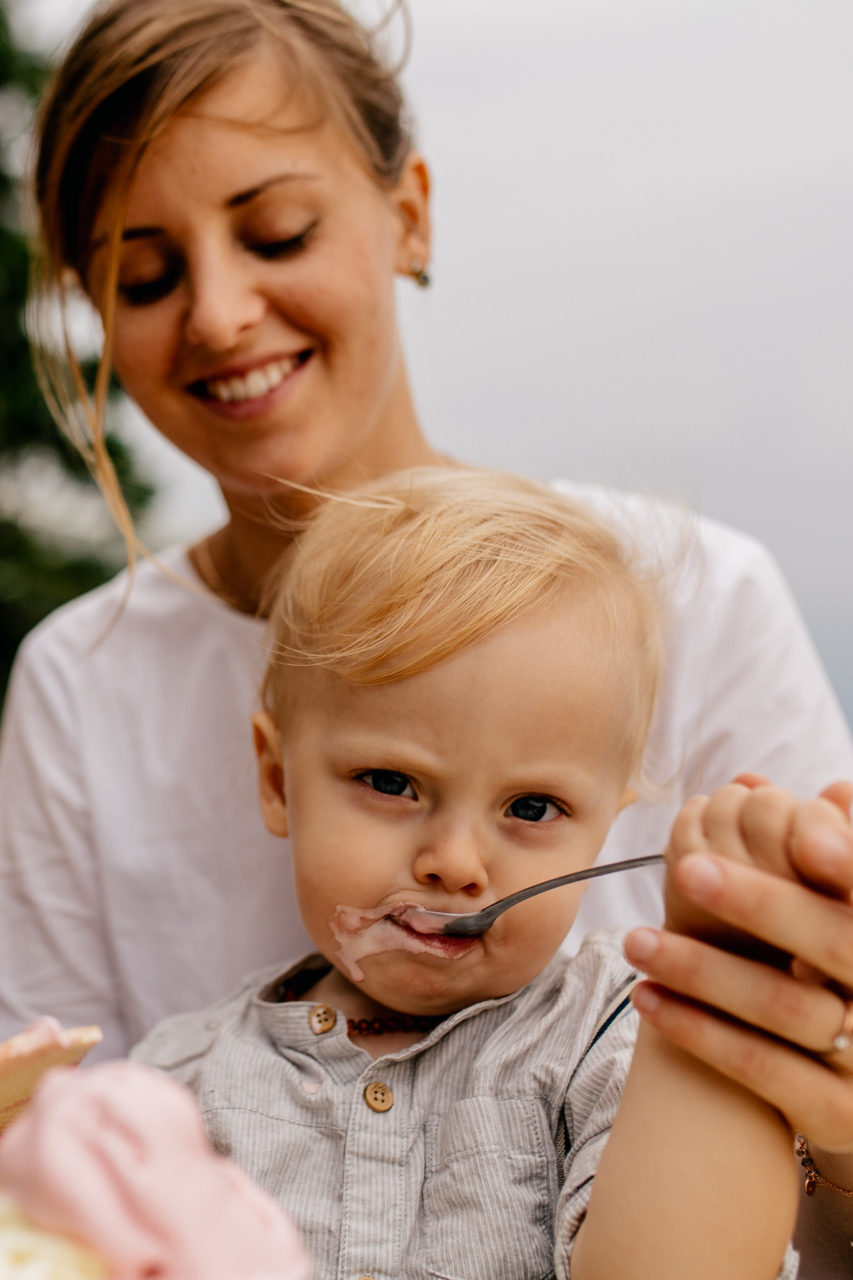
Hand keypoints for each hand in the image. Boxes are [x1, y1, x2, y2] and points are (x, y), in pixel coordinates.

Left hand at [625, 779, 852, 1165]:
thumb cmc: (839, 981)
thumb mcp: (837, 915)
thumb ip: (817, 851)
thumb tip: (769, 785)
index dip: (849, 866)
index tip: (804, 839)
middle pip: (836, 943)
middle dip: (762, 903)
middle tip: (689, 868)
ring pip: (790, 1008)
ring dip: (705, 970)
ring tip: (635, 940)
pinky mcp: (839, 1115)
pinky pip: (768, 1072)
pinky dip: (701, 1033)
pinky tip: (646, 998)